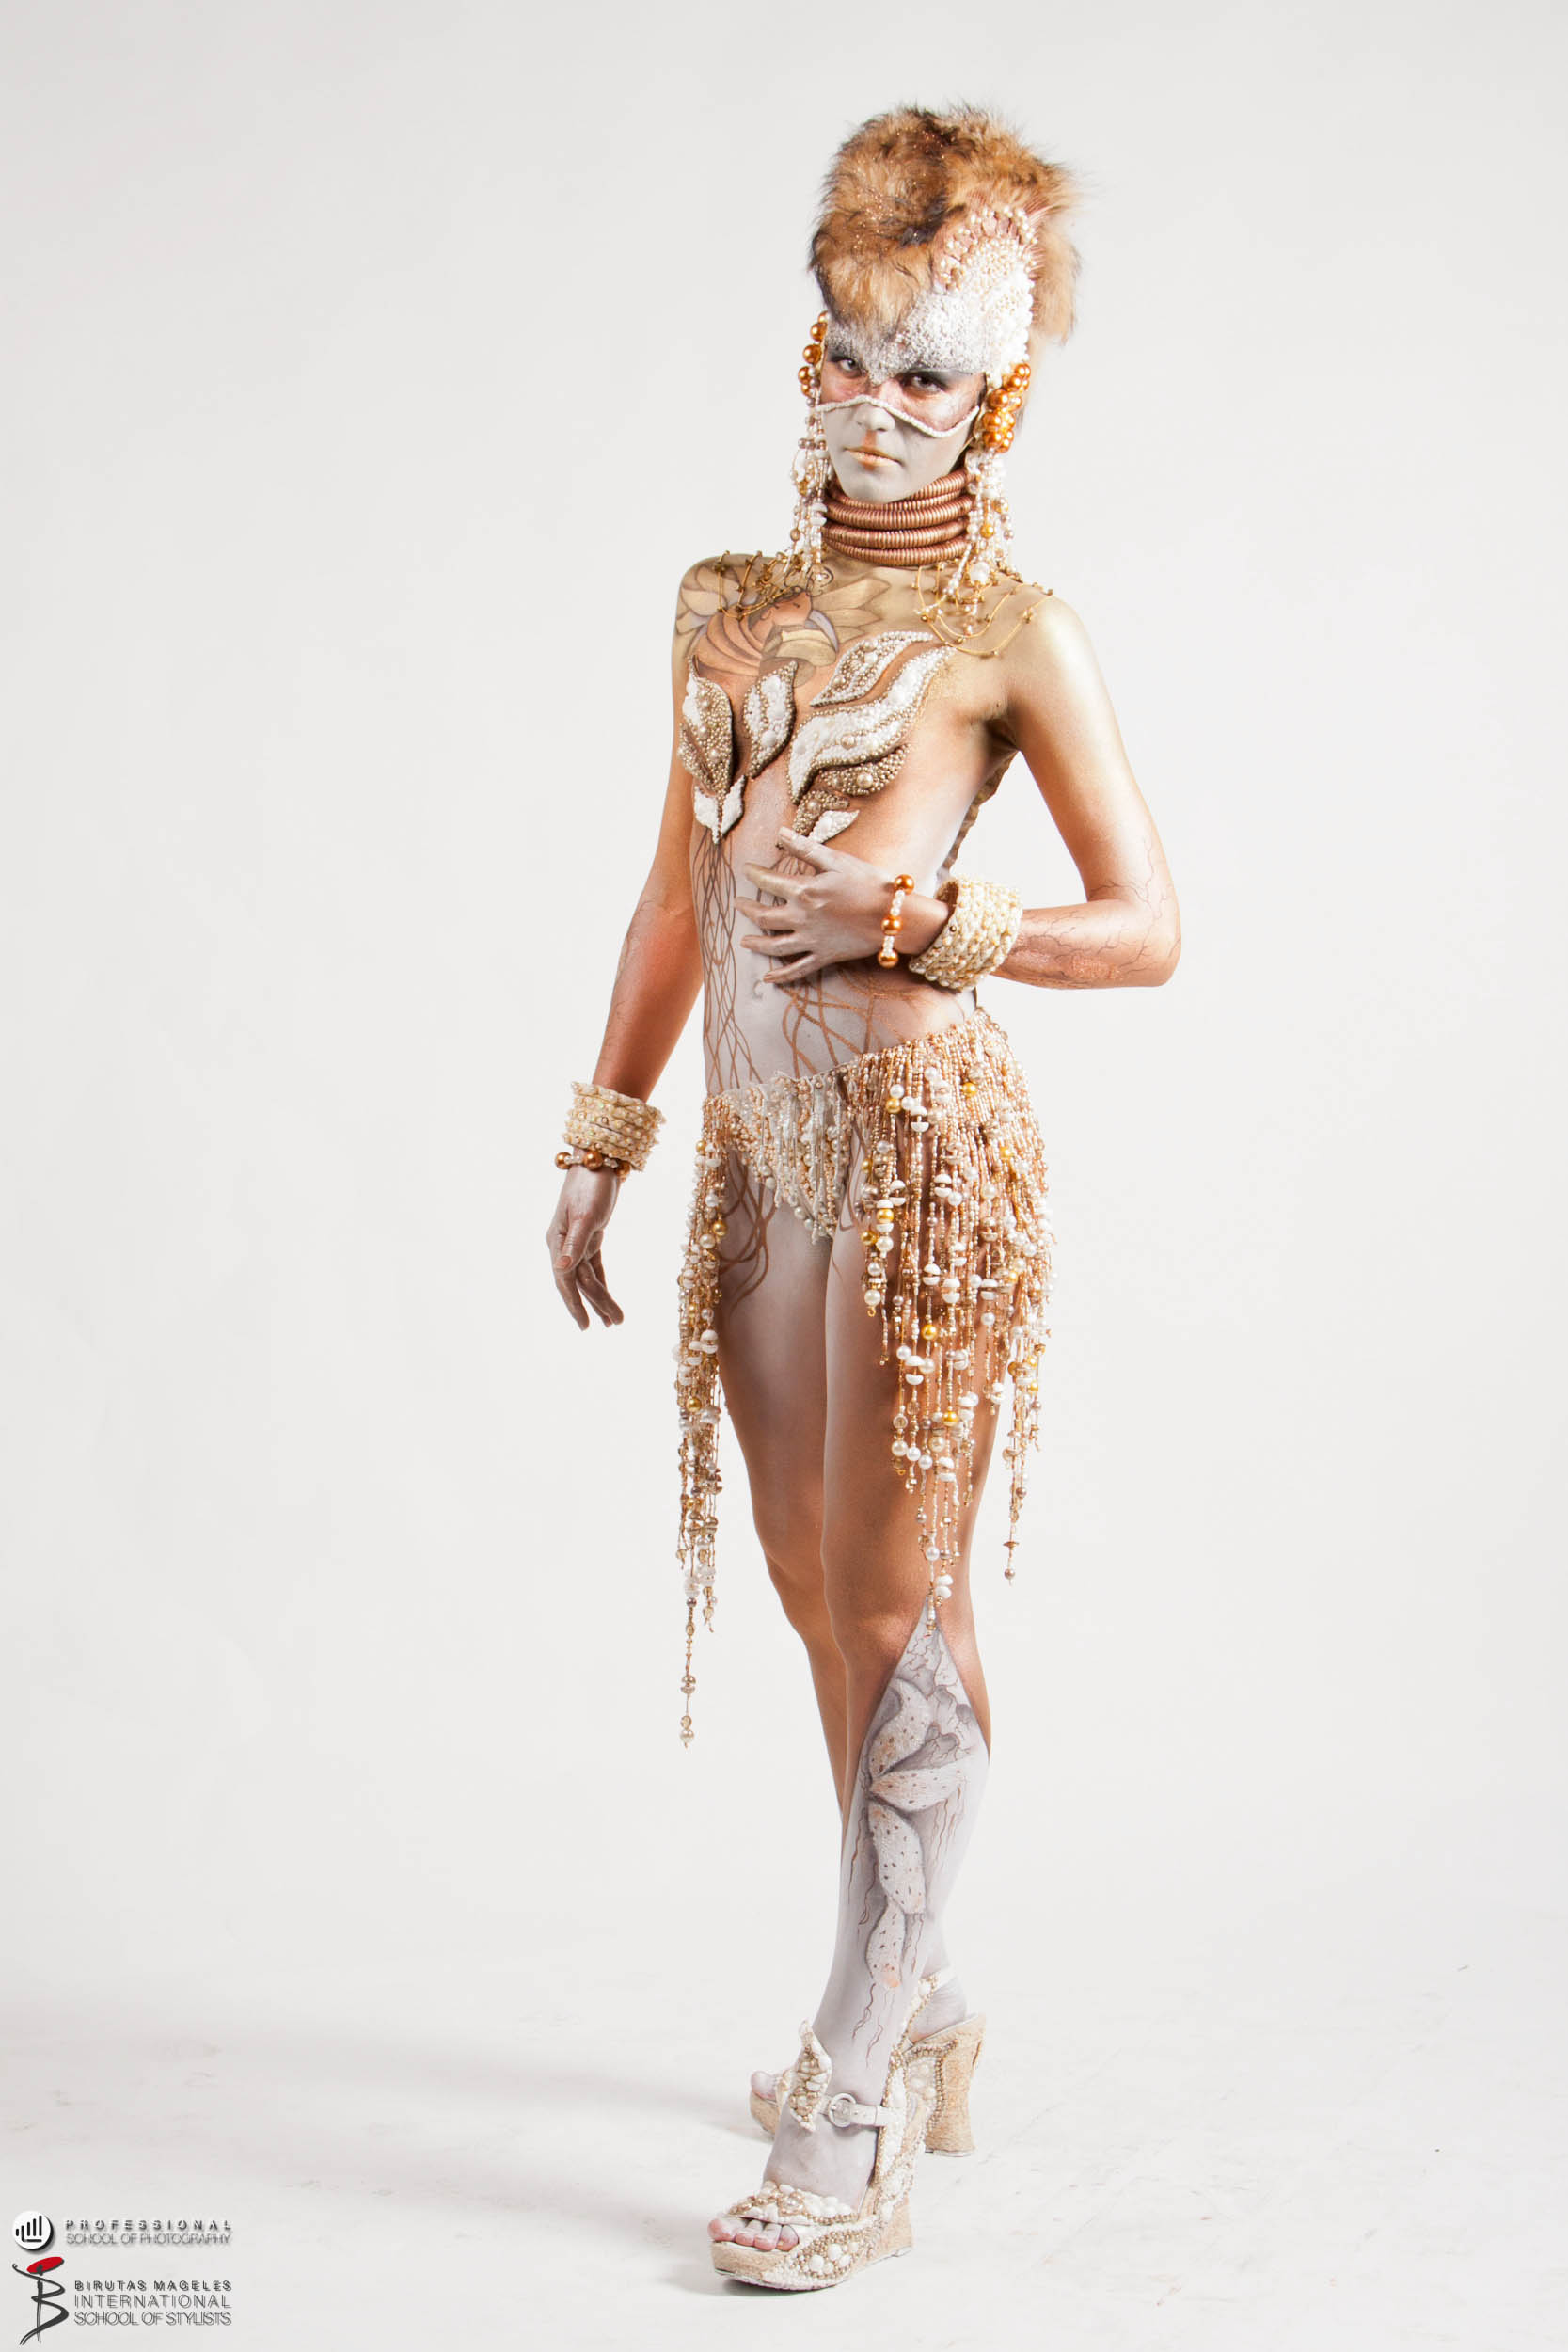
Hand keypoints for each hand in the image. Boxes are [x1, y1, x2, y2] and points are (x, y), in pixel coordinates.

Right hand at [546, 1166, 624, 1329]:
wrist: (599, 1159)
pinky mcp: (590, 1236)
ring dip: (602, 1298)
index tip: (585, 1325)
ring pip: (588, 1277)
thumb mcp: (585, 1215)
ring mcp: (576, 1241)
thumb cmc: (591, 1184)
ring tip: (616, 1321)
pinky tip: (609, 1300)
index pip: (565, 1280)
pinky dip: (603, 1283)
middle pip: (579, 1282)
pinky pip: (595, 1267)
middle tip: (613, 1325)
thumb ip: (574, 1244)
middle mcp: (563, 1245)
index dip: (575, 1304)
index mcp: (556, 1241)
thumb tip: (560, 1270)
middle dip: (596, 1304)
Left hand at [737, 829, 938, 985]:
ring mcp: (811, 940)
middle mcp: (802, 918)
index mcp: (804, 891)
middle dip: (747, 910)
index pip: (768, 882)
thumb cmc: (868, 882)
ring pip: (774, 946)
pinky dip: (781, 975)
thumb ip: (805, 848)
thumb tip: (780, 833)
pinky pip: (798, 969)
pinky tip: (767, 979)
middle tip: (738, 904)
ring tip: (744, 942)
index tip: (746, 870)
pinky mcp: (824, 956)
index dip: (754, 874)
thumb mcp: (837, 860)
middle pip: (764, 917)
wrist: (894, 915)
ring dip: (756, 944)